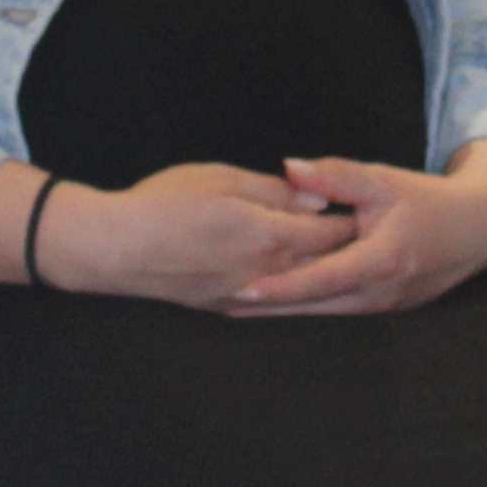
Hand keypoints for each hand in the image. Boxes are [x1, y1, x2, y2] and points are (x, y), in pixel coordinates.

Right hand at [39, 162, 351, 309]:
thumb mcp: (222, 179)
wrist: (115, 250)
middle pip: (323, 264)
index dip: (354, 219)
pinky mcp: (226, 307)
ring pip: (302, 286)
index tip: (372, 209)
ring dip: (326, 273)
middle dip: (348, 249)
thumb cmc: (164, 202)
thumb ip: (274, 192)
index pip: (331, 232)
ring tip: (345, 257)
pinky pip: (274, 299)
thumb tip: (318, 201)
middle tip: (371, 234)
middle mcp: (265, 273)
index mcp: (269, 235)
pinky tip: (301, 278)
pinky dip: (295, 288)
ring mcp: (246, 295)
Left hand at [234, 146, 486, 317]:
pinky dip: (307, 304)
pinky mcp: (383, 307)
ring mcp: (383, 306)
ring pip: (323, 311)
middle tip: (220, 303)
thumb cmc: (428, 199)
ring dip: (283, 310)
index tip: (242, 290)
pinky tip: (279, 300)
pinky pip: (337, 308)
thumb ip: (336, 176)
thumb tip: (289, 167)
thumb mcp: (384, 180)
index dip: (281, 286)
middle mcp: (380, 293)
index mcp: (381, 261)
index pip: (321, 279)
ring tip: (237, 305)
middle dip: (268, 307)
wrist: (478, 229)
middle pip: (314, 305)